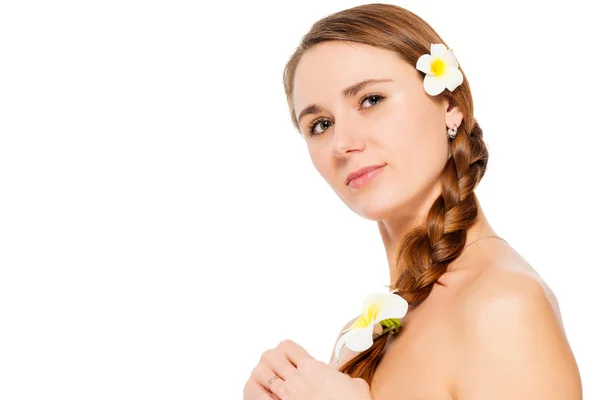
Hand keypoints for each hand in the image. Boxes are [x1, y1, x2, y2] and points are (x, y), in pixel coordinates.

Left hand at [243, 339, 371, 399]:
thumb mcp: (355, 384)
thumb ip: (342, 378)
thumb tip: (343, 382)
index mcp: (312, 367)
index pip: (287, 348)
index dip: (286, 353)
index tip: (288, 360)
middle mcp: (297, 378)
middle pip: (270, 357)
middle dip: (270, 362)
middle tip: (273, 370)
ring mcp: (288, 394)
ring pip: (262, 374)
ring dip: (262, 376)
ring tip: (265, 381)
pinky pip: (260, 397)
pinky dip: (257, 393)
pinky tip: (259, 393)